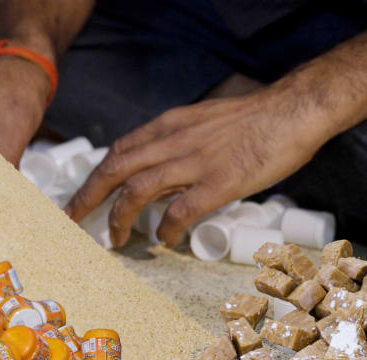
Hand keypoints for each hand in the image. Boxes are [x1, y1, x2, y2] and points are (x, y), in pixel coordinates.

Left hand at [64, 87, 330, 247]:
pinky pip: (180, 210)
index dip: (96, 176)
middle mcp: (173, 141)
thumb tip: (163, 168)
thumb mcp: (204, 122)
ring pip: (138, 191)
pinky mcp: (219, 182)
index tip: (85, 195)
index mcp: (169, 125)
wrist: (292, 111)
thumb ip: (180, 142)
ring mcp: (194, 162)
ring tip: (117, 239)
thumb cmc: (253, 119)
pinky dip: (167, 229)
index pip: (119, 150)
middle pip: (115, 169)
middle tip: (74, 221)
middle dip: (89, 197)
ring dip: (120, 218)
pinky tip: (167, 241)